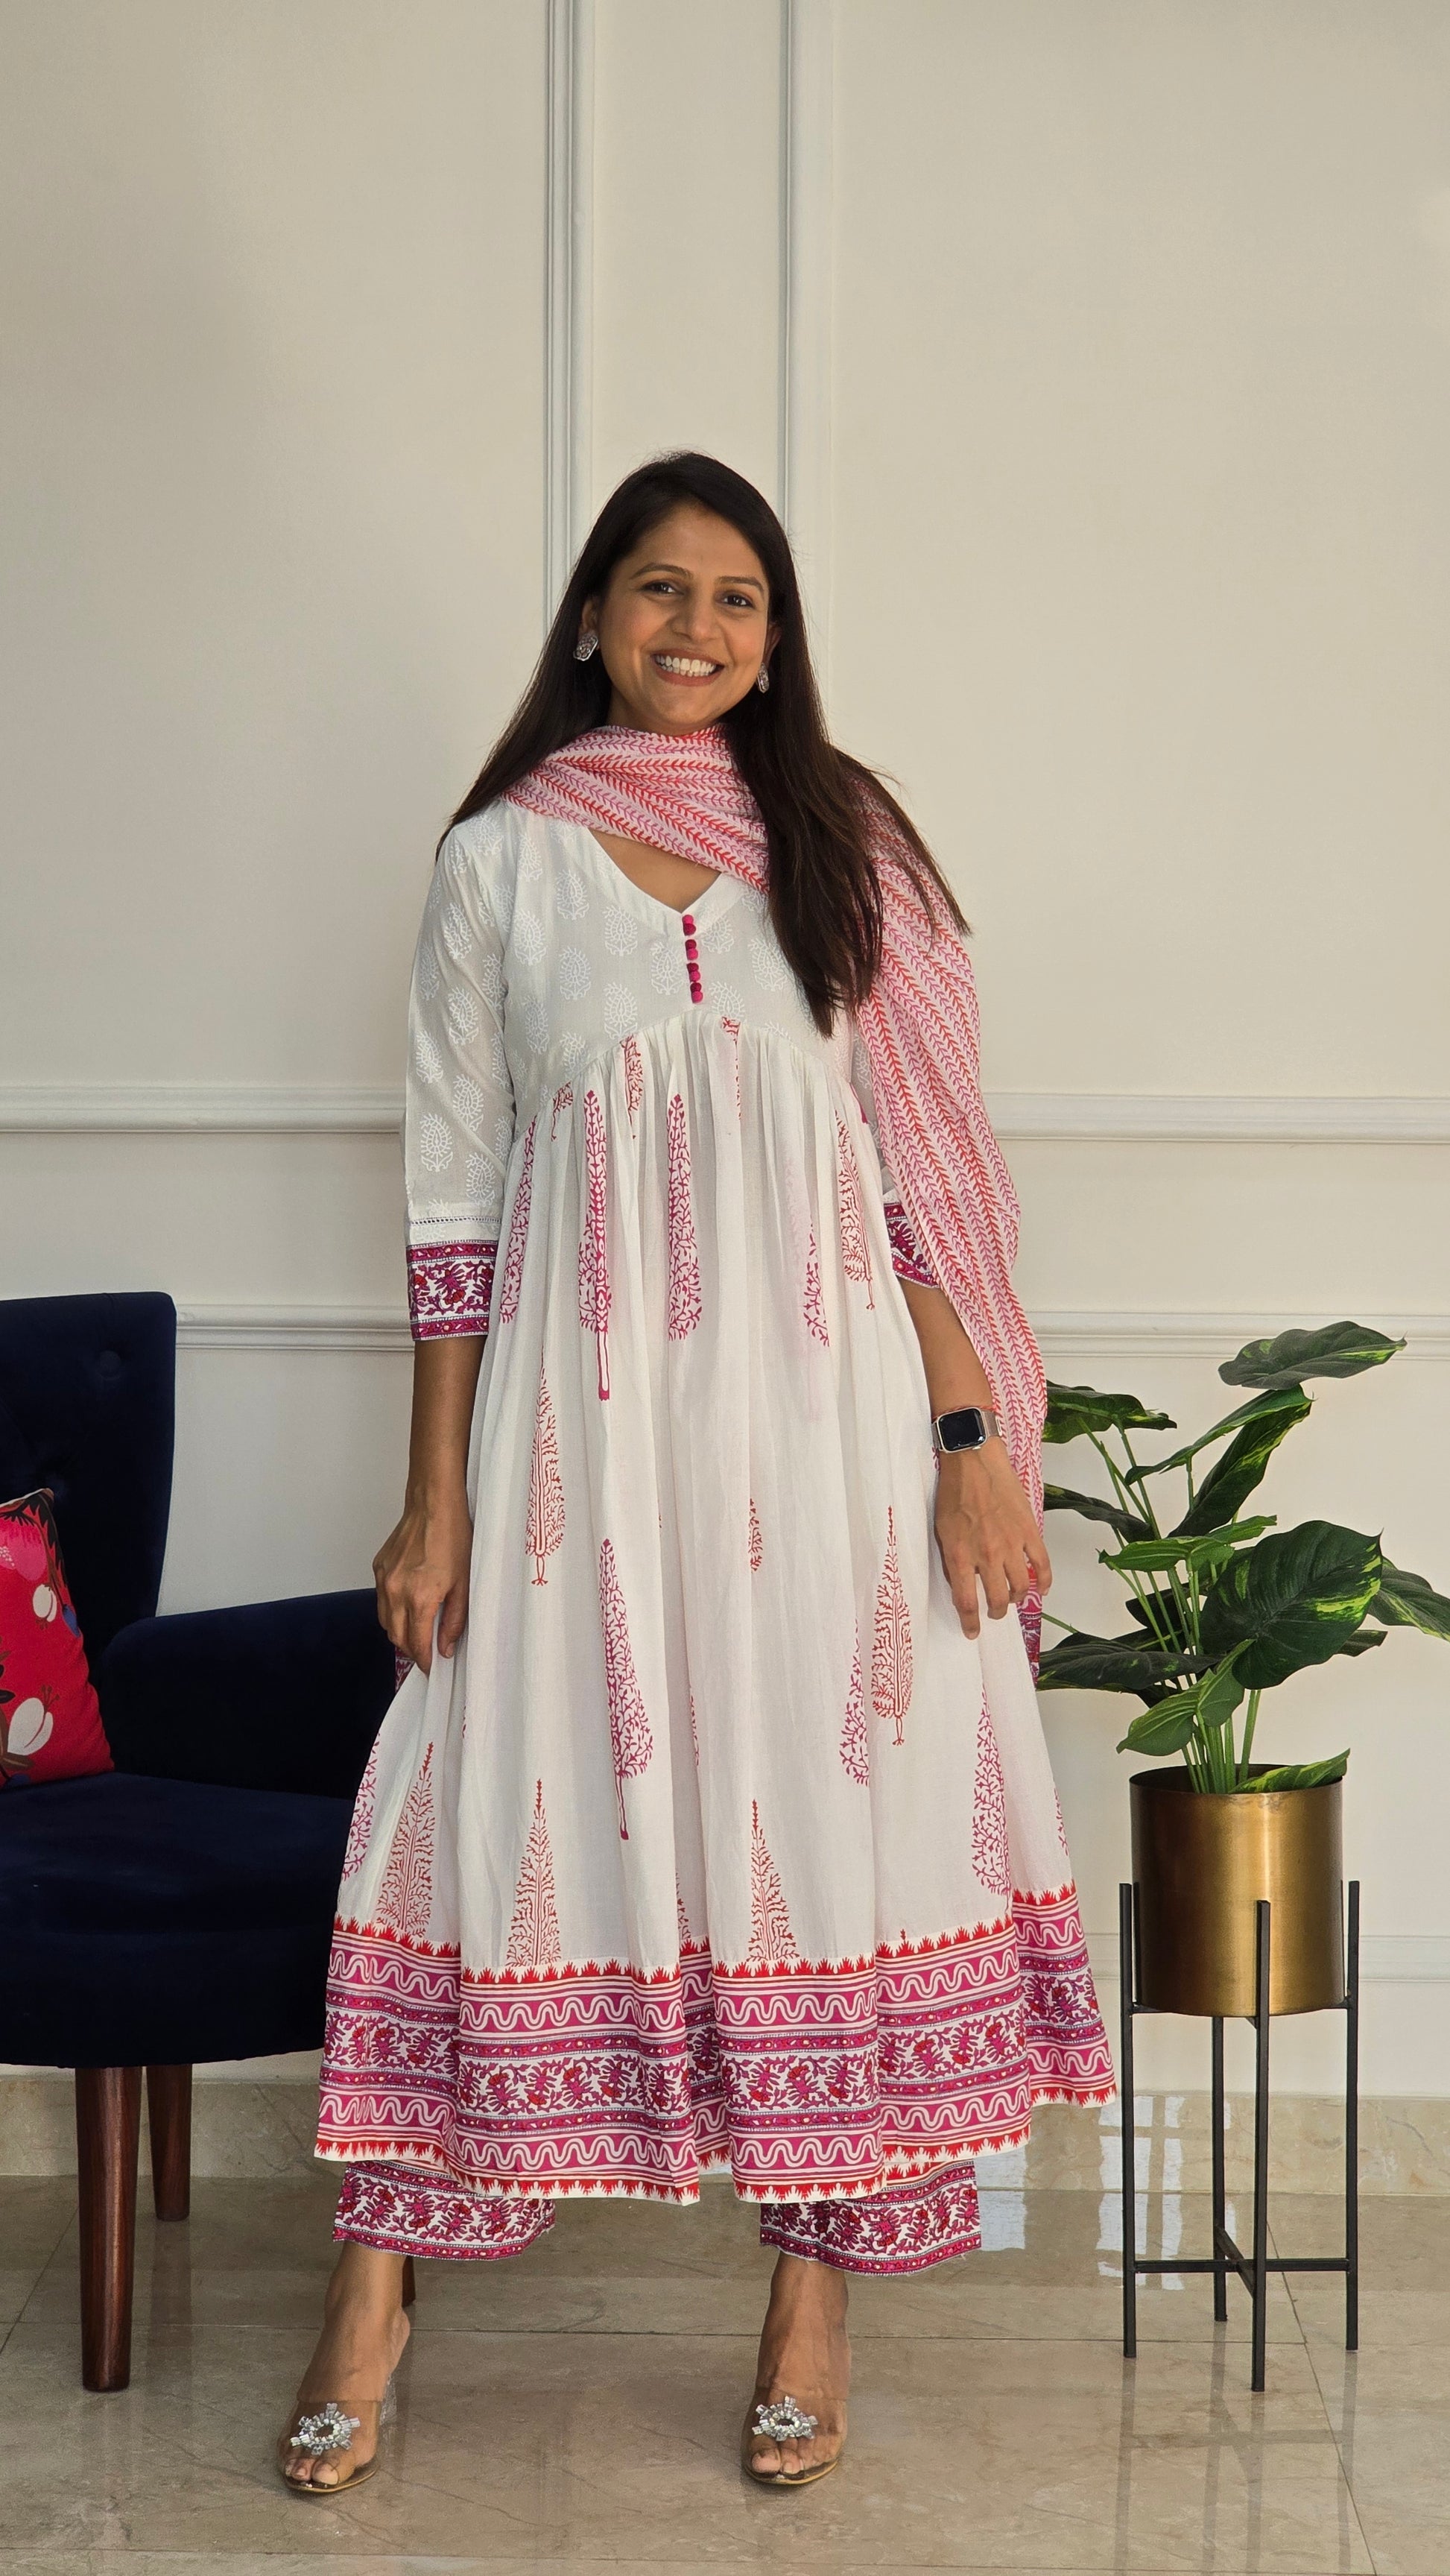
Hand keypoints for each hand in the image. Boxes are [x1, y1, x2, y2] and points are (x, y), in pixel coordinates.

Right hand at [372, 1487, 472, 1672]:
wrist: (433, 1505)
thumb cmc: (454, 1538)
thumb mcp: (464, 1583)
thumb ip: (454, 1620)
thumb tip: (444, 1648)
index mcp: (419, 1597)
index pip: (416, 1643)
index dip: (424, 1660)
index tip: (431, 1667)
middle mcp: (396, 1591)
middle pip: (396, 1637)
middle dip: (411, 1650)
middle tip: (426, 1652)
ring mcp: (383, 1580)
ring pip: (385, 1621)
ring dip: (399, 1631)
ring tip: (417, 1632)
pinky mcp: (378, 1568)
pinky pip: (381, 1600)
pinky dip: (392, 1610)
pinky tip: (408, 1605)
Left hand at [932, 1443, 1050, 1641]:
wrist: (972, 1460)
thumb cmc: (952, 1492)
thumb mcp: (940, 1530)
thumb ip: (951, 1558)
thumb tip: (960, 1581)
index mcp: (959, 1556)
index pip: (966, 1602)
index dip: (970, 1622)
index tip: (972, 1632)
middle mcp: (986, 1555)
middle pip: (996, 1599)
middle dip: (996, 1612)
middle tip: (995, 1612)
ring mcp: (1011, 1544)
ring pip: (1020, 1587)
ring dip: (1017, 1598)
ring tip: (1013, 1599)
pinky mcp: (1029, 1531)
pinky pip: (1042, 1564)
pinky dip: (1045, 1580)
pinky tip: (1042, 1589)